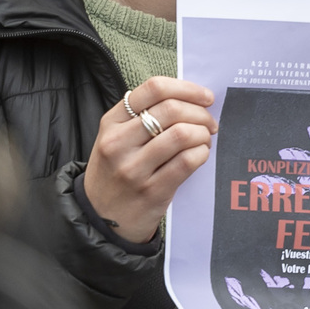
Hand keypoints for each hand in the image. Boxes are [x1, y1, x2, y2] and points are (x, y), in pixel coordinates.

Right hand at [80, 76, 214, 244]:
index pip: (153, 89)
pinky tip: (200, 155)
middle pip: (171, 109)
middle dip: (200, 113)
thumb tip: (190, 99)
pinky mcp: (151, 191)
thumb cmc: (114, 173)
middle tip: (210, 123)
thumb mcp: (115, 139)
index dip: (187, 88)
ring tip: (204, 140)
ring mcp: (134, 169)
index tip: (205, 97)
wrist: (100, 219)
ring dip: (202, 133)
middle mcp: (119, 142)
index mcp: (111, 122)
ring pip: (182, 134)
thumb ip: (142, 117)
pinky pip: (187, 161)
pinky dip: (201, 153)